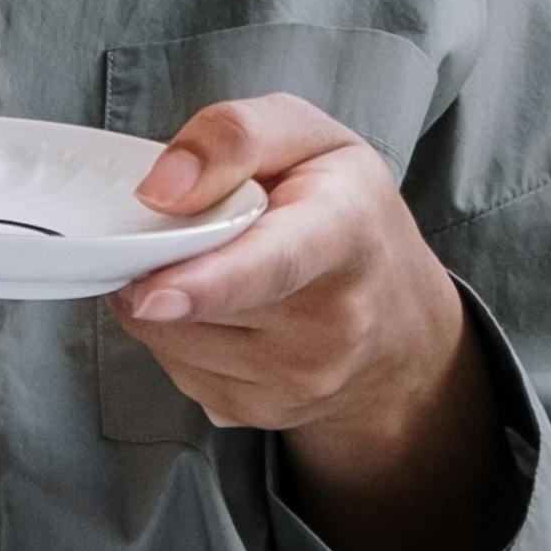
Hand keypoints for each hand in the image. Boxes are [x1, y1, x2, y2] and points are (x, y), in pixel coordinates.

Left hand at [111, 96, 512, 550]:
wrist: (398, 314)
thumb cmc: (346, 209)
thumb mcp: (309, 138)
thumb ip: (234, 137)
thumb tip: (159, 189)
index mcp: (345, 232)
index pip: (275, 263)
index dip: (208, 281)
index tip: (151, 294)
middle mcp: (331, 322)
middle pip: (199, 303)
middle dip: (154, 262)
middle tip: (166, 224)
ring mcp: (298, 380)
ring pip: (168, 336)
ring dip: (157, 296)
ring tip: (200, 262)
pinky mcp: (260, 413)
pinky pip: (174, 368)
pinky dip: (173, 332)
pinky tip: (212, 307)